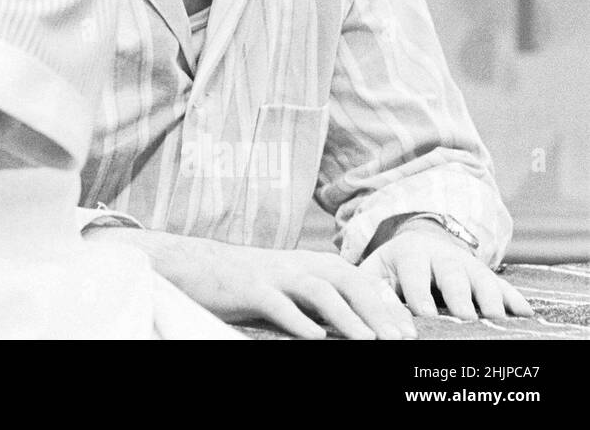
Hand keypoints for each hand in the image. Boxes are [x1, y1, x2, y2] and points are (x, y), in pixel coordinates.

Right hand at [87, 227, 416, 339]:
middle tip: (402, 339)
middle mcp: (296, 264)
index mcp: (309, 263)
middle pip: (348, 281)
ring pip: (320, 291)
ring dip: (348, 316)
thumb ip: (318, 300)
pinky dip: (299, 321)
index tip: (411, 329)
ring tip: (370, 341)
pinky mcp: (249, 288)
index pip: (359, 279)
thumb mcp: (287, 287)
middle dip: (379, 309)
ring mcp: (273, 274)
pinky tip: (315, 340)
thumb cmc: (244, 283)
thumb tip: (359, 323)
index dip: (387, 302)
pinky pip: (278, 304)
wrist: (192, 266)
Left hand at [360, 218, 533, 319]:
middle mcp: (443, 256)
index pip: (414, 272)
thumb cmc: (392, 271)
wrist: (419, 246)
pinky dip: (515, 299)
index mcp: (410, 253)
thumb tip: (375, 320)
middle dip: (459, 296)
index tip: (423, 312)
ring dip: (490, 299)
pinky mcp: (488, 276)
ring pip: (482, 279)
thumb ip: (375, 293)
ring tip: (495, 320)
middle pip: (453, 274)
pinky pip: (505, 286)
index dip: (418, 292)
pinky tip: (526, 314)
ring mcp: (469, 265)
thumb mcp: (376, 274)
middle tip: (465, 318)